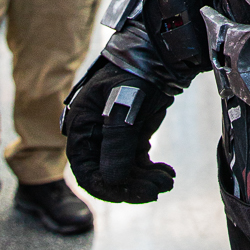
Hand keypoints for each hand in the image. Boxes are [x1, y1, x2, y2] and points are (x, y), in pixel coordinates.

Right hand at [62, 51, 175, 202]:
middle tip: (159, 188)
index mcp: (81, 126)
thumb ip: (117, 142)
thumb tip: (112, 180)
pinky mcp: (132, 137)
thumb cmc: (136, 72)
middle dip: (132, 185)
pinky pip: (137, 165)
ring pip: (125, 173)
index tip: (129, 194)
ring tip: (168, 179)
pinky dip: (151, 172)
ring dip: (145, 180)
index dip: (105, 187)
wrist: (162, 54)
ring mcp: (113, 137)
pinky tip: (167, 172)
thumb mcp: (125, 104)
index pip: (85, 170)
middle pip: (107, 175)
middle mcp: (94, 135)